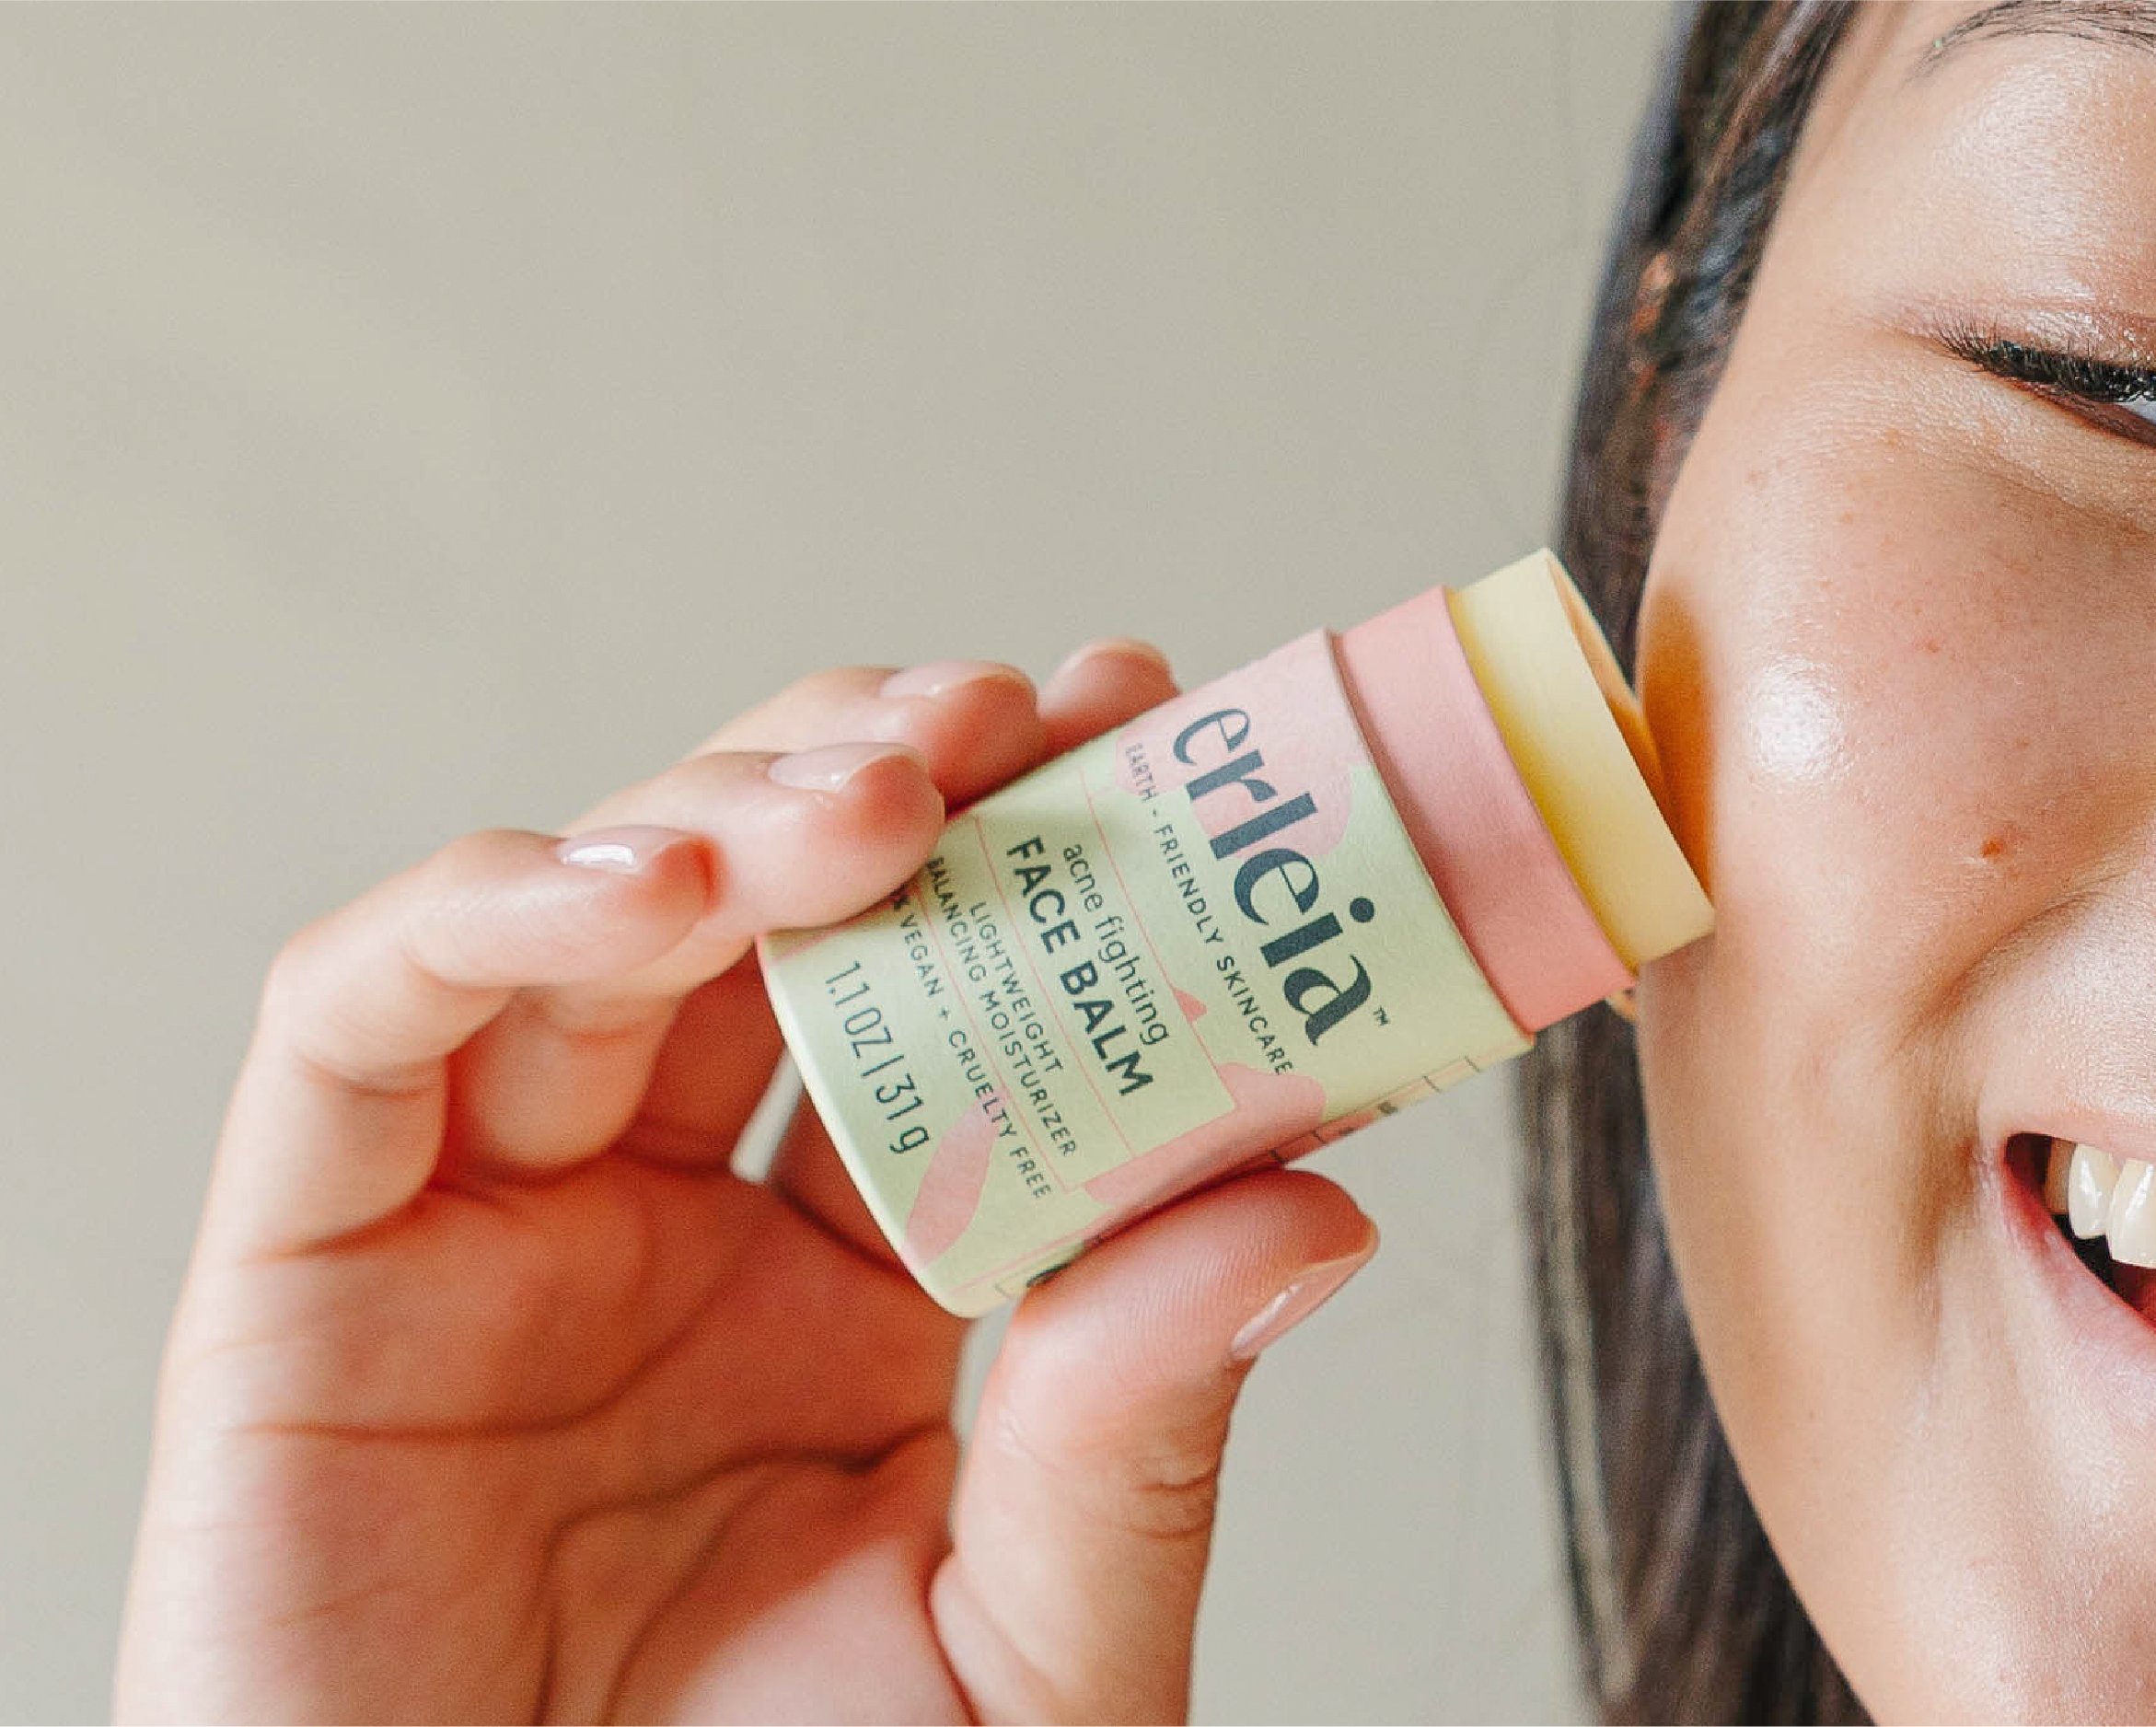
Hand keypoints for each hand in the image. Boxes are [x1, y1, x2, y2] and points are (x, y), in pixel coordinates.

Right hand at [115, 643, 1380, 1726]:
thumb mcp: (1020, 1657)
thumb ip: (1137, 1444)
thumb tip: (1316, 1211)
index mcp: (854, 1298)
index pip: (956, 1013)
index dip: (1045, 858)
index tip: (1149, 725)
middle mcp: (672, 1229)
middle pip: (776, 915)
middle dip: (894, 778)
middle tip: (1024, 717)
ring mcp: (490, 1230)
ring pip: (592, 916)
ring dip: (732, 806)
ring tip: (886, 800)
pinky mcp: (304, 1264)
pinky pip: (365, 1018)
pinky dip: (499, 912)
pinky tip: (656, 893)